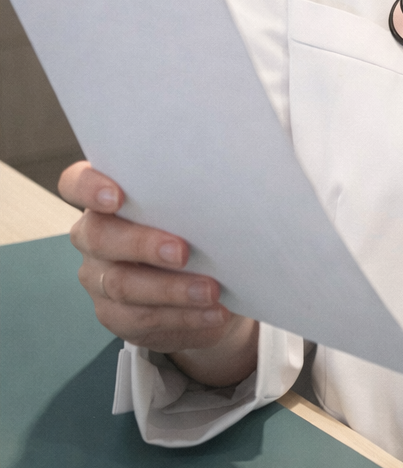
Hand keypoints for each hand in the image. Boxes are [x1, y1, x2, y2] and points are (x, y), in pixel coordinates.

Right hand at [59, 161, 258, 385]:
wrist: (204, 283)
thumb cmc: (196, 227)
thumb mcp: (193, 206)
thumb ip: (190, 197)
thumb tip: (225, 190)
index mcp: (106, 198)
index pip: (77, 182)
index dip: (90, 188)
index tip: (117, 196)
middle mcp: (94, 235)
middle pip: (100, 236)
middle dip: (142, 244)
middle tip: (182, 251)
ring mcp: (99, 277)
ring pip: (123, 285)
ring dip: (172, 289)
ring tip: (211, 290)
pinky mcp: (115, 315)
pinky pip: (143, 320)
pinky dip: (183, 316)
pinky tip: (212, 312)